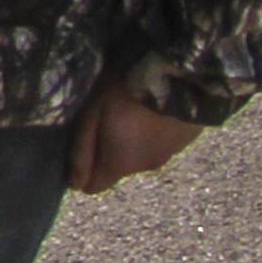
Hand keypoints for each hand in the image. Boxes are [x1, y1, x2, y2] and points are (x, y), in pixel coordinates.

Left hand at [70, 79, 198, 194]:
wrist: (178, 77)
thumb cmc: (125, 93)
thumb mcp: (91, 116)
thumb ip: (81, 152)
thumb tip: (75, 185)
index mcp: (120, 164)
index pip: (94, 186)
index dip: (82, 170)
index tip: (79, 145)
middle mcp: (146, 166)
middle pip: (117, 166)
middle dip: (107, 147)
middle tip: (104, 115)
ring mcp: (170, 153)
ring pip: (140, 151)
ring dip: (132, 136)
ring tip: (129, 106)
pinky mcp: (186, 138)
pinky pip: (161, 140)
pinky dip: (153, 129)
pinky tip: (151, 107)